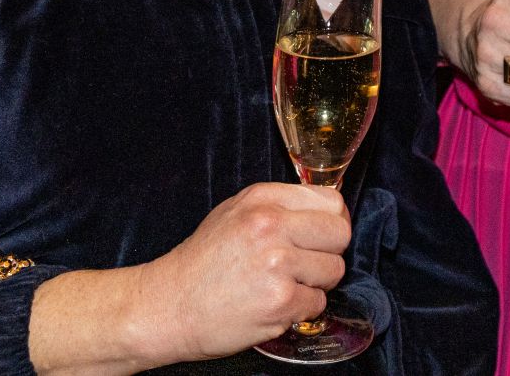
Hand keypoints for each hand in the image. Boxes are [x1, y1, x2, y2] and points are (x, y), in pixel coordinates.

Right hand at [135, 182, 352, 361]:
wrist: (169, 306)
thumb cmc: (201, 263)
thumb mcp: (234, 213)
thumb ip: (279, 206)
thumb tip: (326, 210)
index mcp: (262, 200)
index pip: (331, 201)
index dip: (330, 221)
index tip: (320, 235)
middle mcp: (271, 225)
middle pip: (340, 233)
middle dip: (329, 251)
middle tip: (305, 263)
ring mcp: (277, 264)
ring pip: (334, 270)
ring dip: (315, 283)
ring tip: (282, 285)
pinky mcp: (281, 301)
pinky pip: (318, 303)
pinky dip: (301, 309)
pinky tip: (273, 305)